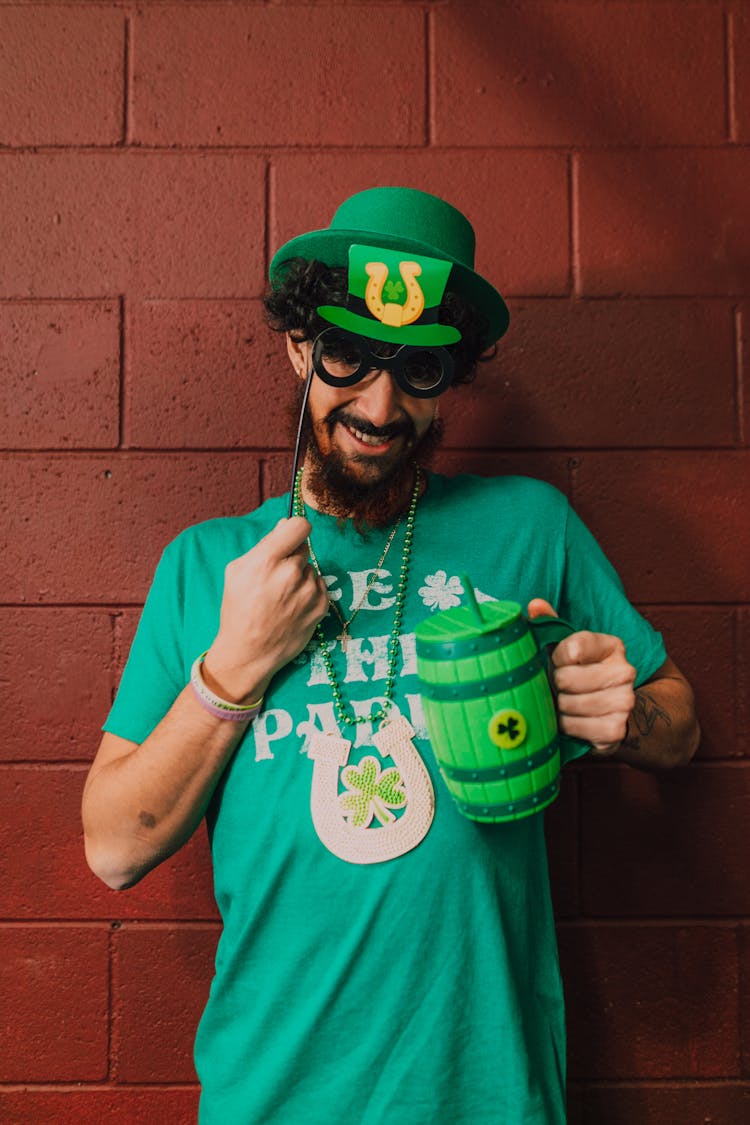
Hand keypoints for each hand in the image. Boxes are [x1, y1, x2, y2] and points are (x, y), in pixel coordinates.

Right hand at [204, 517, 328, 701]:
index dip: (295, 529)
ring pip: (311, 568)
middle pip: (303, 547)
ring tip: (283, 597)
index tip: (290, 537)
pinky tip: (293, 606)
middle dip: (292, 557)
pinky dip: (309, 593)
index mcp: (268, 560)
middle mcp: (291, 573)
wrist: (249, 652)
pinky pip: (320, 586)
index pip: (300, 525)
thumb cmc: (238, 610)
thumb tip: (286, 524)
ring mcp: (309, 591)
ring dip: (301, 577)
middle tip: (277, 577)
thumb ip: (264, 545)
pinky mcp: (321, 606)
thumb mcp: (237, 571)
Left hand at [527, 599, 635, 756]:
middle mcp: (624, 670)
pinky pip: (576, 727)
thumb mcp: (568, 648)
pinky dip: (568, 727)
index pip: (570, 648)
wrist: (612, 712)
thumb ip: (551, 624)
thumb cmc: (581, 675)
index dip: (556, 659)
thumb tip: (535, 604)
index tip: (558, 663)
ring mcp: (624, 700)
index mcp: (612, 645)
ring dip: (559, 708)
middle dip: (555, 686)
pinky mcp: (617, 728)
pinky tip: (572, 721)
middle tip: (559, 689)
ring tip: (564, 705)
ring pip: (569, 704)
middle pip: (565, 679)